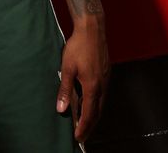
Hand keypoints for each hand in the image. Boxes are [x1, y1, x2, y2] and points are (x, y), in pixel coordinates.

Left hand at [56, 20, 109, 142]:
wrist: (92, 29)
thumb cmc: (78, 46)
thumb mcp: (67, 68)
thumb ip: (65, 89)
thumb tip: (61, 108)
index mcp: (92, 87)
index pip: (89, 114)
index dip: (83, 127)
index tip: (78, 137)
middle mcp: (102, 86)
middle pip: (98, 112)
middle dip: (90, 126)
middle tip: (82, 136)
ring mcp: (106, 79)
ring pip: (101, 104)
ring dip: (94, 115)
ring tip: (85, 123)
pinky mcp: (106, 73)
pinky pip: (103, 94)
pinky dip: (97, 104)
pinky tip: (91, 103)